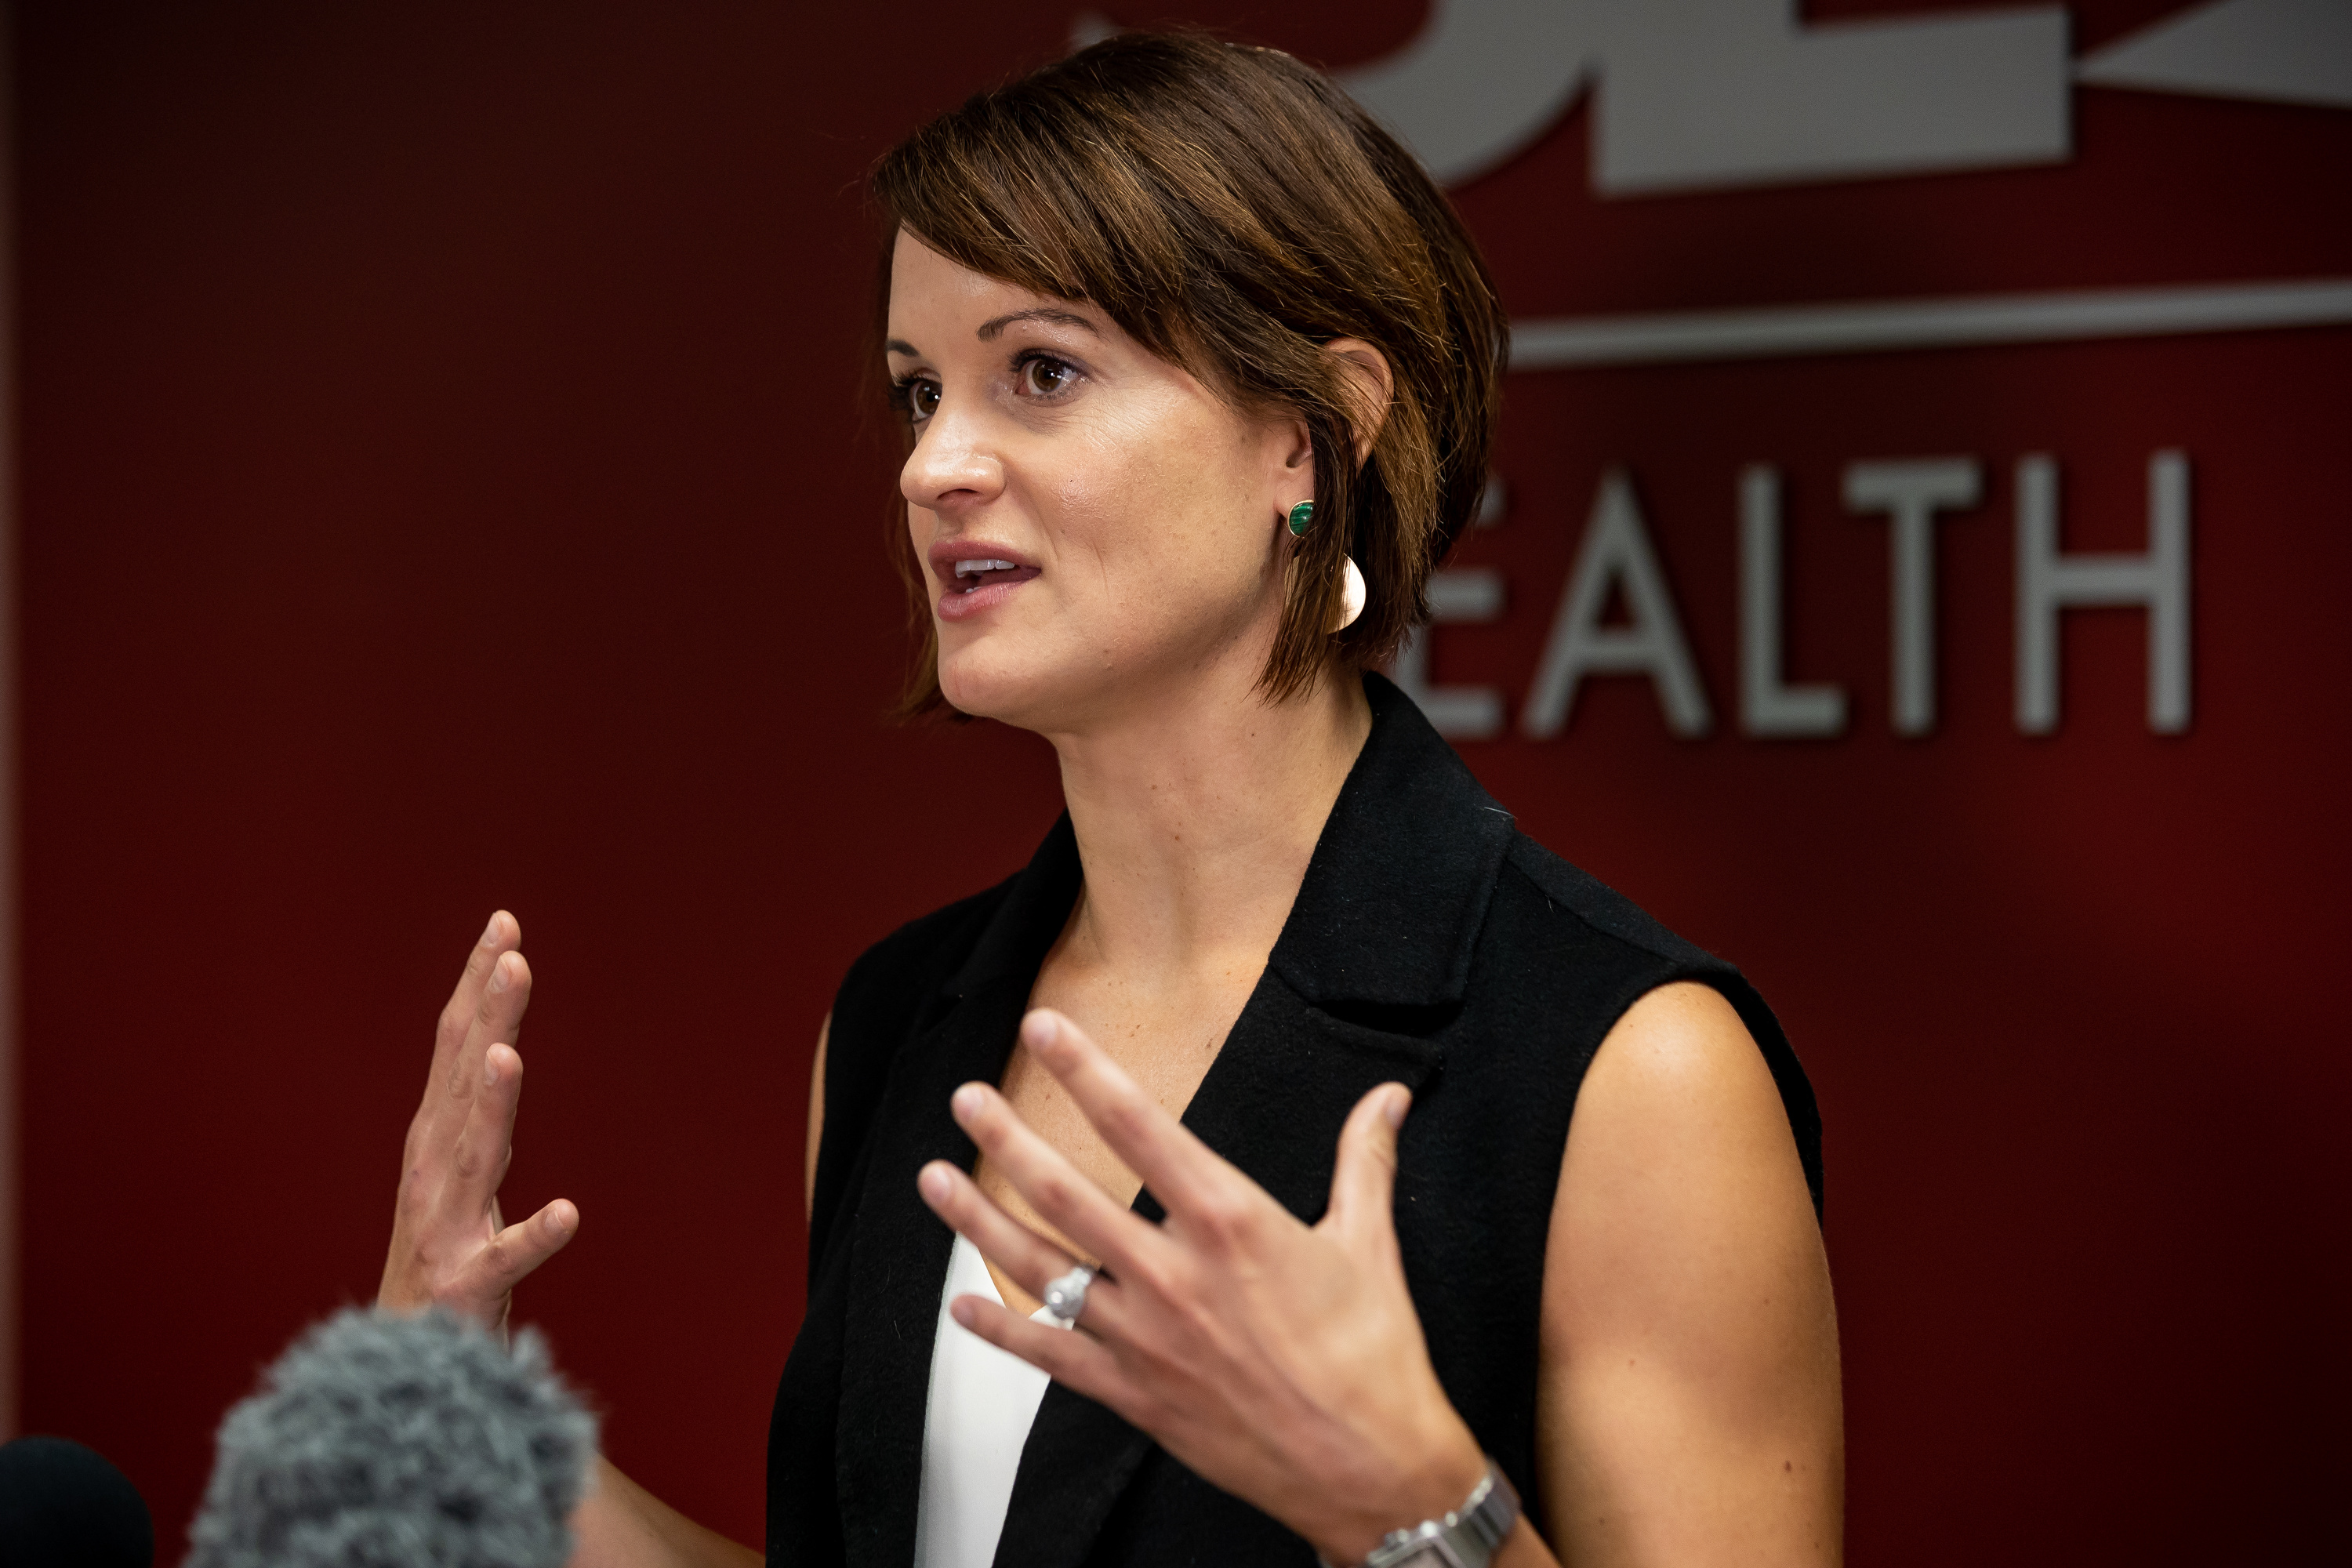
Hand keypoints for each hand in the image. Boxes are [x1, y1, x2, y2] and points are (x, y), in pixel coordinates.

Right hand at [377, 912, 577, 1337]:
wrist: (402, 1366)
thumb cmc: (440, 1262)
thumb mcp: (457, 1175)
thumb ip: (475, 1114)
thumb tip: (495, 1042)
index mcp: (435, 1140)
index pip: (456, 1046)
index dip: (477, 985)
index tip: (504, 923)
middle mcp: (433, 1172)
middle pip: (464, 1081)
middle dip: (488, 1016)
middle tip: (512, 953)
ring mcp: (446, 1229)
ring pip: (474, 1156)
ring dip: (491, 1105)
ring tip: (511, 1055)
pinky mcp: (468, 1287)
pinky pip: (506, 1260)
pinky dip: (534, 1235)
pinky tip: (568, 1213)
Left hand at [916, 1009, 1488, 1565]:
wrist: (1371, 1468)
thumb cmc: (1373, 1358)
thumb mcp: (1369, 1244)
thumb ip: (1363, 1160)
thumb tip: (1386, 1097)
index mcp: (1231, 1223)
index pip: (1141, 1127)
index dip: (1086, 1072)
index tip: (1044, 1030)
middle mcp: (1175, 1274)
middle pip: (1067, 1194)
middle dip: (1008, 1139)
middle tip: (966, 1098)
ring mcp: (1146, 1337)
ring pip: (1042, 1268)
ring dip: (980, 1220)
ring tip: (934, 1178)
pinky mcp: (1136, 1393)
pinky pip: (1052, 1355)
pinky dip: (1001, 1329)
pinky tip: (962, 1304)